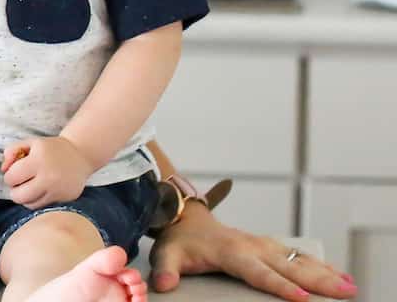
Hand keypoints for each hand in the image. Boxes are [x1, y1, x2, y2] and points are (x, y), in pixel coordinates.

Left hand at [1, 136, 92, 208]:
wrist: (80, 155)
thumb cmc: (51, 148)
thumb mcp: (30, 143)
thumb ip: (11, 151)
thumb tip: (3, 169)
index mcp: (38, 160)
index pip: (11, 178)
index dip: (9, 176)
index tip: (15, 171)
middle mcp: (49, 177)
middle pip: (19, 196)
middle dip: (14, 190)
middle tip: (20, 183)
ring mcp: (58, 190)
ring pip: (30, 204)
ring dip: (25, 197)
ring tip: (29, 186)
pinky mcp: (65, 199)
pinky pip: (43, 206)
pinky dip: (37, 200)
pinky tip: (40, 190)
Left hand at [149, 203, 357, 300]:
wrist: (185, 218)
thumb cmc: (179, 241)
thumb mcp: (167, 254)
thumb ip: (166, 269)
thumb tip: (163, 285)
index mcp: (231, 251)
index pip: (257, 272)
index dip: (278, 285)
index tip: (299, 298)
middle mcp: (252, 246)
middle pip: (287, 266)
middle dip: (316, 280)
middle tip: (343, 292)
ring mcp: (263, 244)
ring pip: (298, 259)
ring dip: (325, 272)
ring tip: (349, 286)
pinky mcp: (268, 246)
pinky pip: (298, 255)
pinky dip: (319, 264)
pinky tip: (339, 275)